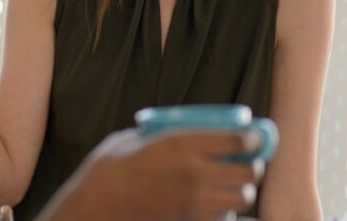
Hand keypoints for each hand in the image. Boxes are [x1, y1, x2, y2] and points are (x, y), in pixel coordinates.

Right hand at [42, 129, 262, 220]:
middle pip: (248, 171)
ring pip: (241, 198)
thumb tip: (176, 134)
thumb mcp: (132, 139)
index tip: (254, 137)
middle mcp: (194, 173)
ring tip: (230, 186)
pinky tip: (213, 206)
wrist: (92, 210)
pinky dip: (224, 213)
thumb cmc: (106, 170)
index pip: (236, 139)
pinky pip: (223, 219)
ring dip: (241, 191)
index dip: (253, 137)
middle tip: (246, 162)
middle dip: (252, 166)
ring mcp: (193, 202)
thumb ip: (160, 136)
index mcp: (181, 143)